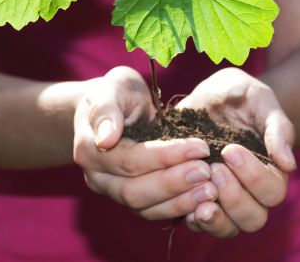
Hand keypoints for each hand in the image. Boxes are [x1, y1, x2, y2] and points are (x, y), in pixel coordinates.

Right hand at [74, 66, 217, 219]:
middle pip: (134, 191)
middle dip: (174, 183)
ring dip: (180, 201)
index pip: (129, 161)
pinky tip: (205, 201)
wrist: (116, 106)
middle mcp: (97, 177)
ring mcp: (113, 192)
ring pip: (145, 208)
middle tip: (207, 171)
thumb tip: (106, 139)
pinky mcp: (132, 199)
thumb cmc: (117, 92)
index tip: (200, 147)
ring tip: (211, 190)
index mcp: (88, 149)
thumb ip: (107, 109)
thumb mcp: (114, 86)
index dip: (165, 156)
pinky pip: (154, 212)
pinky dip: (180, 209)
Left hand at [177, 67, 295, 236]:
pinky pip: (198, 224)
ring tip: (200, 195)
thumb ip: (277, 127)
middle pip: (254, 218)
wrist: (206, 96)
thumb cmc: (239, 95)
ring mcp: (223, 199)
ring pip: (229, 228)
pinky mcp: (196, 199)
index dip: (254, 176)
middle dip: (234, 197)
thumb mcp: (258, 98)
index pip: (273, 192)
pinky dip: (191, 218)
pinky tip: (182, 200)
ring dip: (215, 216)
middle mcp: (250, 192)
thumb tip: (289, 163)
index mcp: (270, 171)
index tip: (230, 150)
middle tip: (214, 168)